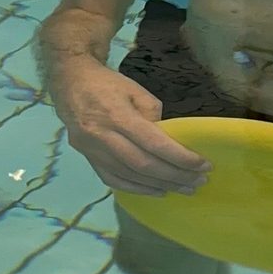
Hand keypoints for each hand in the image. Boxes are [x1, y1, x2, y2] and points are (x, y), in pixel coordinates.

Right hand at [56, 60, 210, 196]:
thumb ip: (152, 115)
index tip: (202, 165)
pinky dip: (137, 189)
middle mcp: (103, 136)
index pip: (154, 143)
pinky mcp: (88, 158)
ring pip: (130, 176)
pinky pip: (114, 180)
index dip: (180, 158)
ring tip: (184, 189)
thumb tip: (167, 139)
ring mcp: (92, 151)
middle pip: (143, 165)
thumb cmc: (107, 83)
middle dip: (174, 176)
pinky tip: (157, 191)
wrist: (70, 82)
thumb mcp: (135, 89)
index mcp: (117, 115)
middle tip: (198, 181)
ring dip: (159, 186)